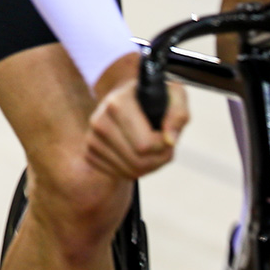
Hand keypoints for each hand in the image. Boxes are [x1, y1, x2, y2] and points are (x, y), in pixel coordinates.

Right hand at [85, 52, 188, 180]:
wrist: (126, 101)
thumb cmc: (153, 99)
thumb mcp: (174, 95)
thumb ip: (178, 114)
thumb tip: (169, 140)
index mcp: (117, 103)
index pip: (145, 144)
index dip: (164, 145)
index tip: (166, 133)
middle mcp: (99, 121)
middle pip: (139, 161)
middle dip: (159, 157)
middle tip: (163, 144)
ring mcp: (92, 138)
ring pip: (131, 171)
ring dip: (150, 165)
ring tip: (153, 148)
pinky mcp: (90, 153)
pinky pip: (121, 174)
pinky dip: (136, 170)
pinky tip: (138, 153)